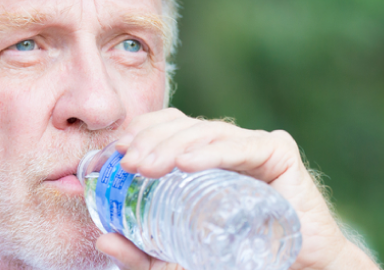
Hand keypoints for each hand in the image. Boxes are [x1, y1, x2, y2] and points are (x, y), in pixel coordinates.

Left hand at [94, 108, 378, 269]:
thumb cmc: (246, 260)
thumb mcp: (181, 262)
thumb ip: (144, 256)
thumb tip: (104, 240)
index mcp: (204, 159)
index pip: (164, 130)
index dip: (134, 135)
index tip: (105, 158)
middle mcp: (228, 146)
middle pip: (181, 127)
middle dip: (146, 140)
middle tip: (123, 164)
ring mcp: (254, 146)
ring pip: (205, 132)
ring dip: (171, 146)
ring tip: (144, 165)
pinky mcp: (279, 152)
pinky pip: (242, 146)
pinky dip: (212, 152)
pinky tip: (186, 163)